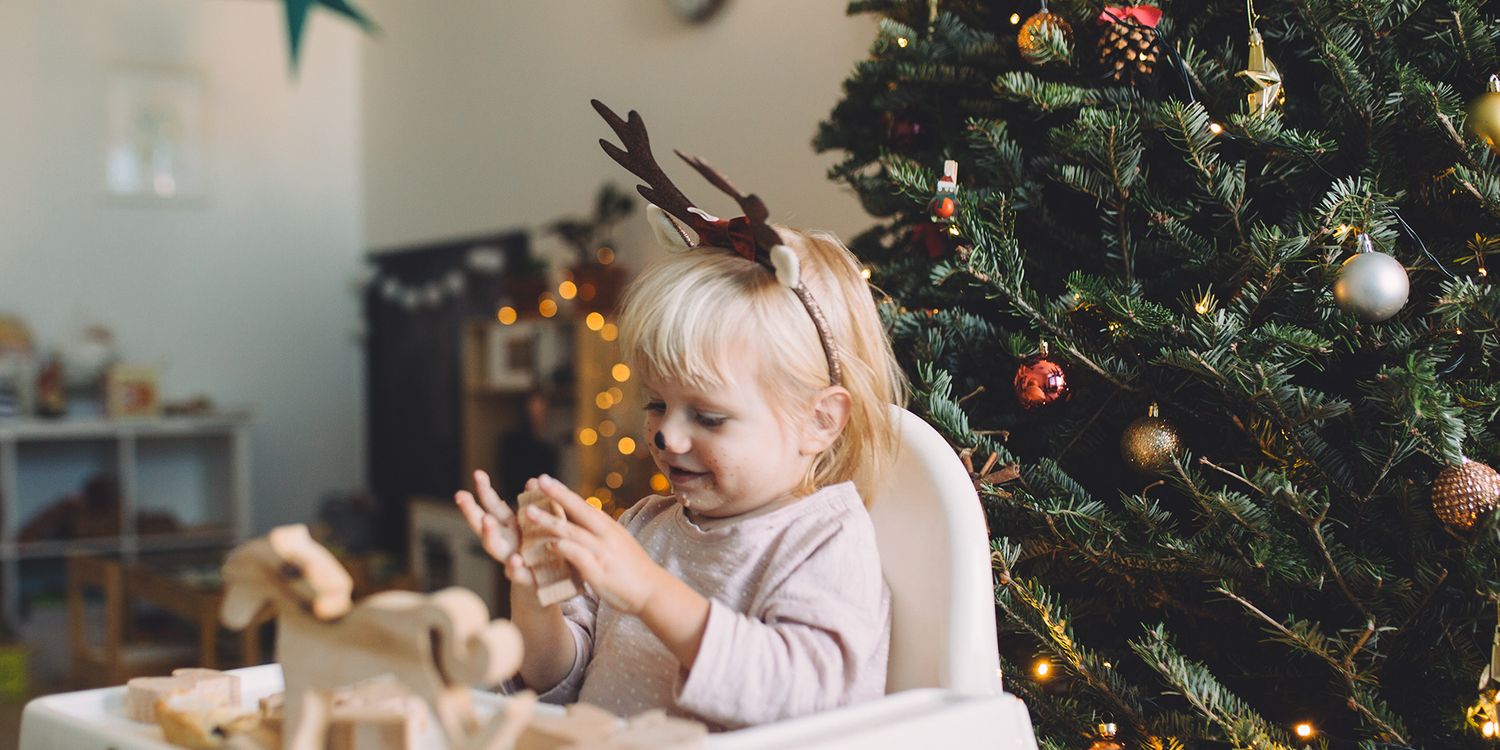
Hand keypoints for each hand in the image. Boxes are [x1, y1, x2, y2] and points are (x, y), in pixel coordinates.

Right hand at [454, 470, 535, 586]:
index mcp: (509, 526)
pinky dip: (514, 568)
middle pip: (482, 524)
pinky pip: (517, 573)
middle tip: (460, 495)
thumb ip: (536, 503)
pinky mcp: (525, 577)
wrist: (556, 583)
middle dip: (471, 510)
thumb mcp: (543, 522)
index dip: (484, 490)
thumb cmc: (546, 547)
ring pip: (493, 547)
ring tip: (486, 520)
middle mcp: (505, 541)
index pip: (492, 505)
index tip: (477, 474)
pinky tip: (515, 560)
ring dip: (488, 534)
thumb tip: (532, 480)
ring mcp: (511, 559)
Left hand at [526, 474, 666, 614]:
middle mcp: (606, 535)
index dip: (564, 493)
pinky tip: (548, 544)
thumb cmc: (633, 571)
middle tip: (540, 480)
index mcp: (609, 528)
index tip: (546, 480)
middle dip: (558, 494)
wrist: (653, 592)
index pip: (584, 506)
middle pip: (579, 510)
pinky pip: (578, 555)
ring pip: (573, 531)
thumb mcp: (618, 545)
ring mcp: (602, 552)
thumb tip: (584, 525)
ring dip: (550, 520)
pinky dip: (563, 548)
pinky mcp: (599, 571)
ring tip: (529, 512)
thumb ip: (600, 535)